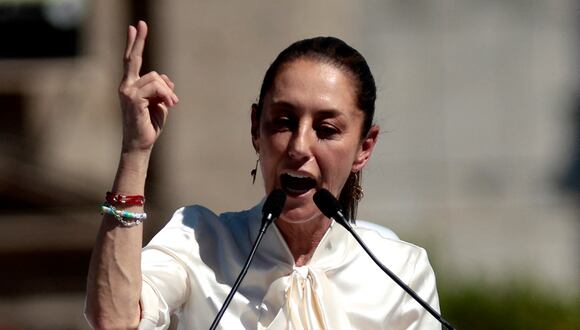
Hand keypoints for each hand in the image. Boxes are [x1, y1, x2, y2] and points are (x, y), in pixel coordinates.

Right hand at [118, 21, 178, 152]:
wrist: (142, 143)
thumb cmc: (150, 125)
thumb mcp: (161, 104)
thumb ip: (163, 89)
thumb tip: (168, 78)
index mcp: (132, 85)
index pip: (132, 60)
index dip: (134, 43)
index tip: (135, 27)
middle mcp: (126, 85)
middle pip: (134, 58)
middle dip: (139, 40)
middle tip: (141, 23)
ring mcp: (126, 91)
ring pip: (156, 77)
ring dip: (168, 91)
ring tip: (172, 104)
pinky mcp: (132, 97)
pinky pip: (156, 87)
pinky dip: (166, 95)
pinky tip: (169, 105)